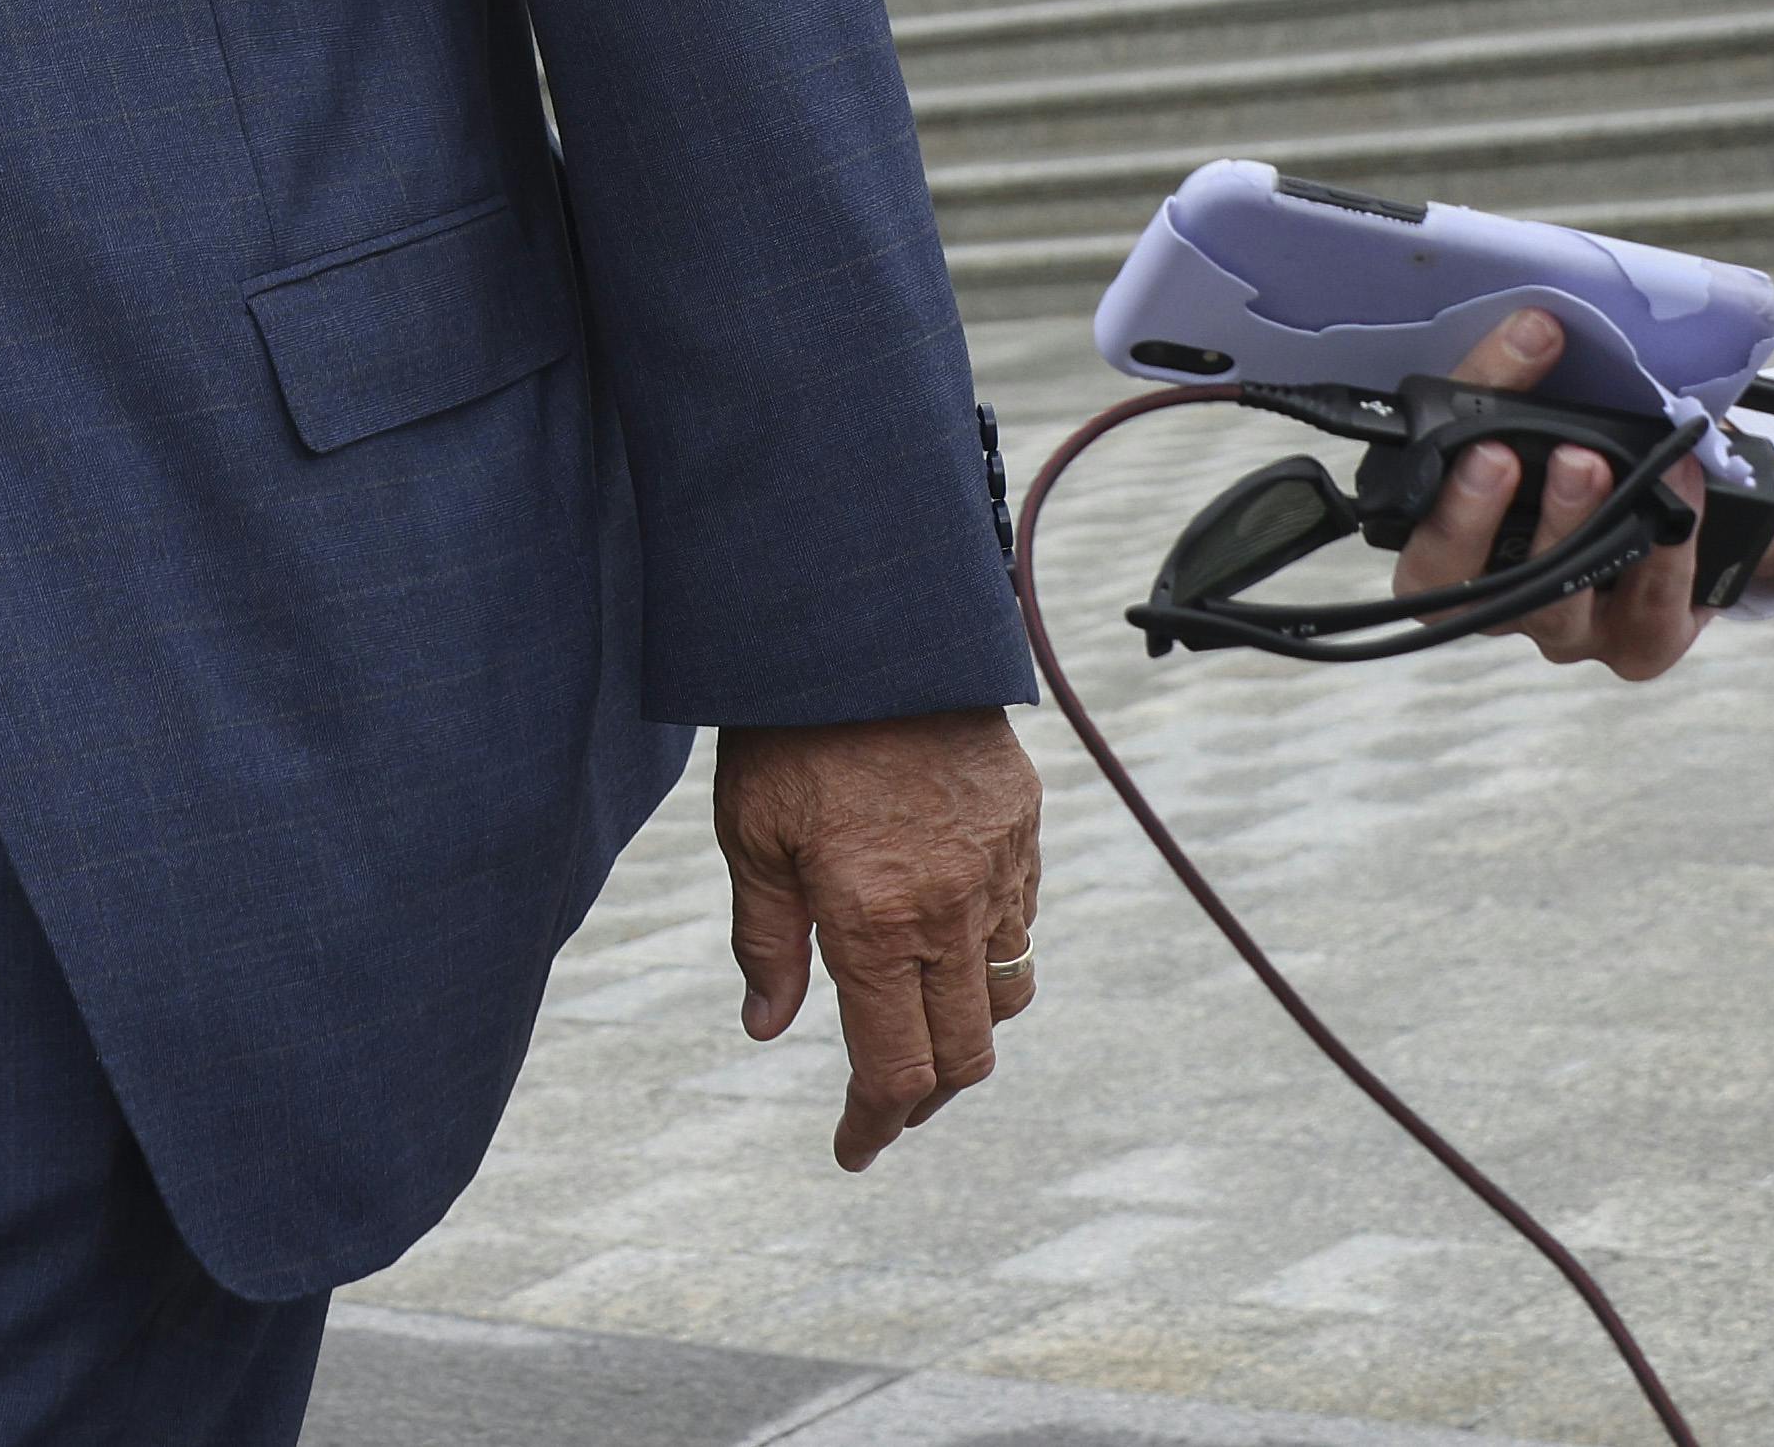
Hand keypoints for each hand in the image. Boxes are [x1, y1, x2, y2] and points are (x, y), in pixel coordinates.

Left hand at [714, 706, 1045, 1168]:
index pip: (895, 1071)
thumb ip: (764, 942)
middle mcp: (951, 910)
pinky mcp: (1023, 828)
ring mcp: (999, 869)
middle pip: (965, 1055)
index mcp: (876, 924)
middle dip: (923, 1099)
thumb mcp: (750, 834)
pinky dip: (987, 956)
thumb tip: (766, 1029)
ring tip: (917, 1030)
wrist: (869, 622)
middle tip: (883, 1109)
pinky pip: (1019, 921)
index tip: (852, 1151)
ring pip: (1006, 994)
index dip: (874, 1124)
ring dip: (966, 1031)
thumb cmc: (790, 729)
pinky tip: (943, 942)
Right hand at [1392, 304, 1739, 683]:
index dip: (1441, 507)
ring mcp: (1568, 631)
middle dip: (1480, 520)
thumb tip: (1534, 330)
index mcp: (1451, 553)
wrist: (1678, 499)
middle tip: (1502, 453)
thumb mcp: (1535, 415)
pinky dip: (1666, 548)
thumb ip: (1516, 384)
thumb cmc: (1582, 453)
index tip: (1475, 445)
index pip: (1422, 544)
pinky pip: (1647, 612)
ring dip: (1572, 524)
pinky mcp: (1640, 644)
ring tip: (1591, 459)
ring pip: (1556, 604)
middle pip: (1469, 595)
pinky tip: (1677, 488)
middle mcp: (1501, 605)